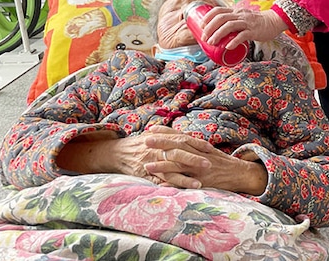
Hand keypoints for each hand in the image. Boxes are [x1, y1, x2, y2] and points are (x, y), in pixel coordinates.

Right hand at [55, 129, 211, 183]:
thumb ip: (173, 137)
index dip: (197, 144)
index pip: (184, 139)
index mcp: (163, 139)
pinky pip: (159, 182)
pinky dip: (169, 186)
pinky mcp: (146, 175)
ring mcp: (152, 163)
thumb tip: (192, 137)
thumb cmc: (142, 144)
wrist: (118, 152)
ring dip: (185, 178)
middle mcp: (158, 150)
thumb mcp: (157, 136)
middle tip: (210, 164)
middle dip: (195, 159)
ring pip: (170, 170)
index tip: (211, 148)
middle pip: (179, 153)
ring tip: (199, 184)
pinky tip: (180, 192)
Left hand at [142, 126, 268, 193]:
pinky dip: (174, 185)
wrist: (240, 173)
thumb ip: (194, 145)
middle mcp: (200, 155)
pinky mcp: (203, 182)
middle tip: (145, 140)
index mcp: (200, 146)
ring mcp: (201, 169)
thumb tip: (181, 138)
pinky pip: (186, 184)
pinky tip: (161, 186)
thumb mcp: (209, 150)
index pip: (180, 136)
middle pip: (178, 147)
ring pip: (180, 165)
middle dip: (161, 143)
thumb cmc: (222, 162)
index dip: (166, 132)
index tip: (151, 128)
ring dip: (162, 165)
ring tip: (146, 165)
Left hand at [201, 7, 286, 47]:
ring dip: (218, 34)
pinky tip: (228, 47)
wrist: (274, 21)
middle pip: (221, 18)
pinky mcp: (254, 31)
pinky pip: (242, 35)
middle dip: (210, 28)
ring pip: (229, 26)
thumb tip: (220, 32)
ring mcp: (247, 22)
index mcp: (235, 12)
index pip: (218, 10)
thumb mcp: (243, 18)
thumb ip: (233, 22)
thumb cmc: (257, 22)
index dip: (208, 17)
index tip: (201, 26)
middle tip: (204, 38)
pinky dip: (233, 41)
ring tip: (212, 42)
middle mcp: (240, 15)